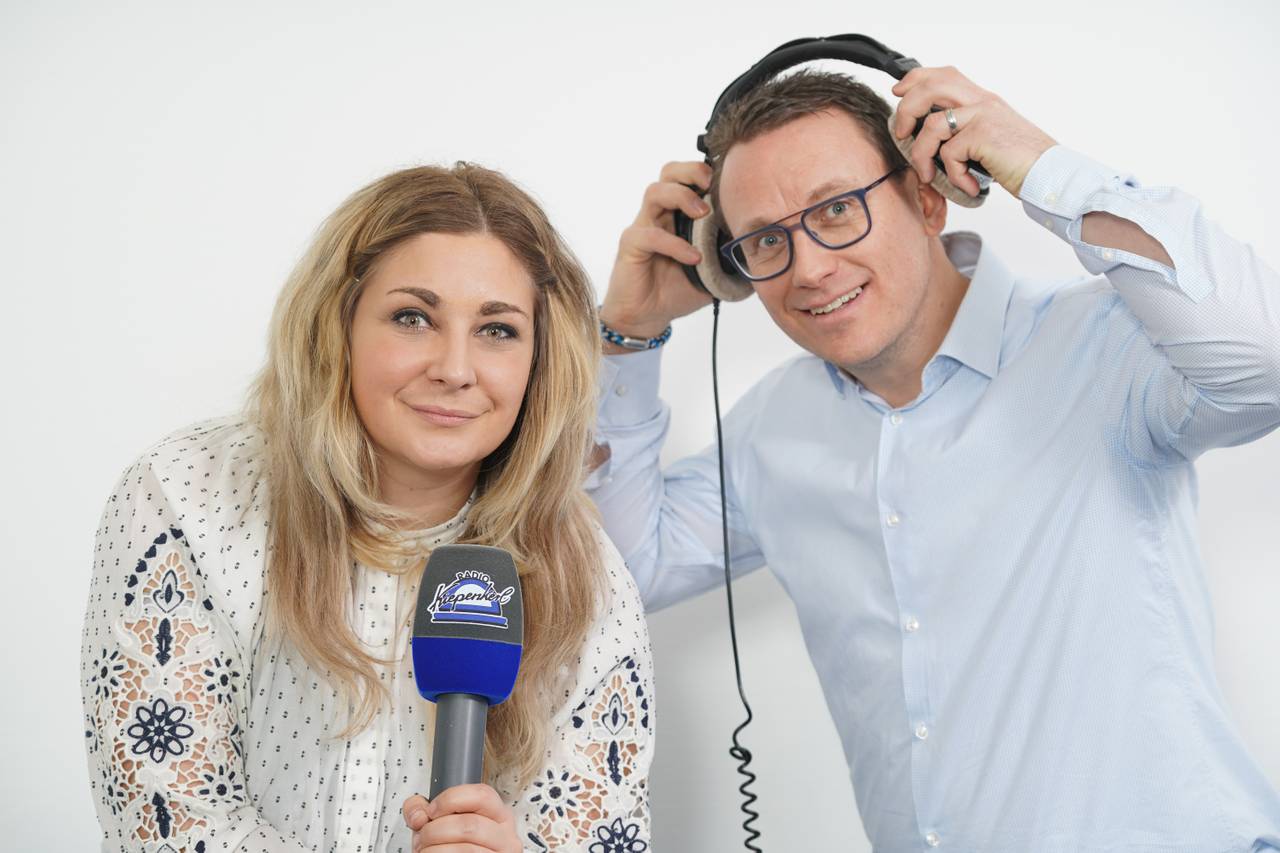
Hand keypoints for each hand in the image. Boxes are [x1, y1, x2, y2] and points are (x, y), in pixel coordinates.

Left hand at [401, 784, 519, 852]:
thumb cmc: (450, 847)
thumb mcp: (439, 823)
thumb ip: (422, 809)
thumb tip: (418, 816)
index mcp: (498, 815)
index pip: (482, 795)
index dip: (451, 799)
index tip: (432, 811)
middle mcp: (505, 836)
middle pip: (470, 825)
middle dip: (435, 831)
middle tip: (422, 838)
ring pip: (465, 849)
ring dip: (435, 849)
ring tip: (426, 850)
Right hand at [599, 160, 715, 339]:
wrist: (648, 315)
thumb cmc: (676, 288)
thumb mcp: (713, 272)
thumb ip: (733, 259)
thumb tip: (766, 254)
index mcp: (679, 213)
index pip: (688, 177)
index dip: (706, 171)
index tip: (730, 180)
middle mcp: (660, 214)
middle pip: (669, 172)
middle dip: (692, 171)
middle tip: (711, 185)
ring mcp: (643, 226)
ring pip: (655, 192)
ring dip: (682, 197)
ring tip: (704, 215)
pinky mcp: (632, 245)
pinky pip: (650, 235)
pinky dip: (675, 244)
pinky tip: (693, 258)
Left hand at [890, 66, 1055, 199]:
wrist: (1050, 174)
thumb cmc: (1021, 163)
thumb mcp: (989, 141)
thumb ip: (964, 133)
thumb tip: (928, 142)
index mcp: (982, 100)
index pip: (944, 75)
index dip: (916, 80)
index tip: (899, 93)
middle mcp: (982, 102)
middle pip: (931, 87)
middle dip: (907, 111)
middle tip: (901, 134)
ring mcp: (983, 116)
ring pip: (932, 125)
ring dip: (921, 155)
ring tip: (929, 175)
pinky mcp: (983, 135)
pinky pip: (948, 154)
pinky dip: (952, 175)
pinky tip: (967, 185)